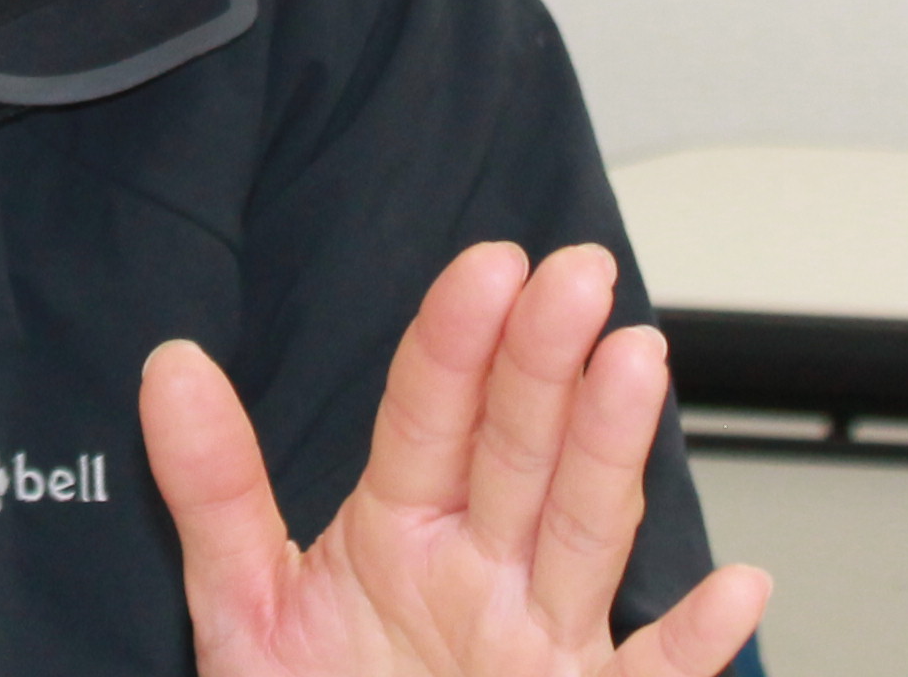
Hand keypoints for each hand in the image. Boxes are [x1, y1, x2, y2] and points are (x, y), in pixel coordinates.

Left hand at [139, 241, 770, 676]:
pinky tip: (738, 585)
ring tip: (638, 361)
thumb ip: (213, 489)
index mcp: (400, 531)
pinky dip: (694, 641)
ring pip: (583, 532)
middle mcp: (480, 571)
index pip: (432, 414)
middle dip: (546, 360)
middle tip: (576, 274)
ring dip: (613, 451)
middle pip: (519, 449)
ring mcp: (536, 641)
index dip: (458, 340)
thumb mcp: (243, 607)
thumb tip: (169, 367)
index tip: (488, 267)